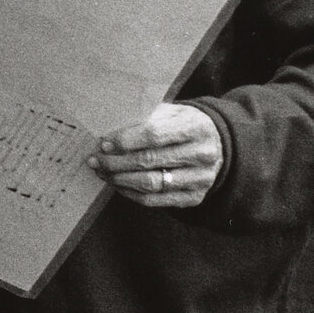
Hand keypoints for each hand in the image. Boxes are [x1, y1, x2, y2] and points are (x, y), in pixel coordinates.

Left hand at [88, 102, 223, 207]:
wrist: (218, 145)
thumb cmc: (184, 124)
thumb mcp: (171, 112)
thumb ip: (145, 117)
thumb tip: (109, 132)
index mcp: (196, 128)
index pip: (154, 134)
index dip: (125, 140)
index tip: (104, 143)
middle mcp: (202, 155)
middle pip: (150, 161)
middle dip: (116, 162)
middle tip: (96, 160)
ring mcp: (200, 180)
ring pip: (151, 183)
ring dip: (120, 179)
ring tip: (102, 172)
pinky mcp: (194, 198)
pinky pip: (156, 200)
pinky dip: (131, 193)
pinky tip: (117, 184)